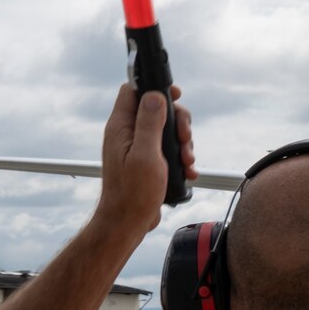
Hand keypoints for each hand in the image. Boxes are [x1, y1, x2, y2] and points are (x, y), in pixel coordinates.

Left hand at [95, 82, 196, 233]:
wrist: (128, 221)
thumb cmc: (133, 193)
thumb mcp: (145, 155)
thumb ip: (149, 123)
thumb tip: (155, 96)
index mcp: (121, 127)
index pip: (133, 91)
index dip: (154, 88)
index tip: (175, 95)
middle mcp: (127, 134)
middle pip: (156, 109)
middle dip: (178, 122)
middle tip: (185, 138)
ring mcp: (136, 147)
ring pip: (165, 130)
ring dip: (182, 143)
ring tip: (187, 161)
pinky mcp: (146, 161)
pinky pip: (167, 149)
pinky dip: (179, 157)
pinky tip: (186, 171)